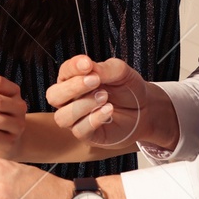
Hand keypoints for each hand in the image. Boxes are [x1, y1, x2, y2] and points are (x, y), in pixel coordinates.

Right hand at [46, 56, 176, 151]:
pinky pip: (80, 130)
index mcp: (73, 79)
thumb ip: (104, 68)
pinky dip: (94, 119)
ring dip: (82, 105)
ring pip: (62, 117)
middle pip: (54, 96)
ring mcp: (76, 118)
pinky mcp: (87, 135)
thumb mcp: (120, 72)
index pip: (64, 72)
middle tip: (95, 80)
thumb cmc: (127, 88)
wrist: (144, 109)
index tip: (87, 64)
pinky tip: (109, 110)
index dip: (73, 67)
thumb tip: (88, 67)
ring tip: (104, 97)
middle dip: (72, 87)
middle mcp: (70, 99)